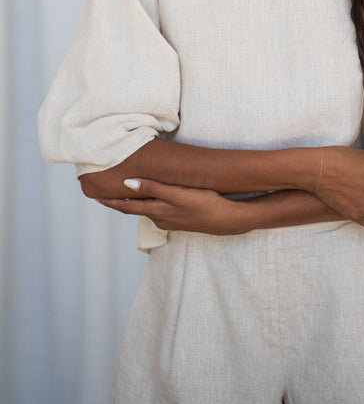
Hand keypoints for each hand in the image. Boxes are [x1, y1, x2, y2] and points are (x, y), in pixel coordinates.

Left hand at [97, 179, 248, 234]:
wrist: (228, 220)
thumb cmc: (204, 203)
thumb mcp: (178, 194)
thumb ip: (153, 188)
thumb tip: (127, 183)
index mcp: (157, 211)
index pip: (127, 206)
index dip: (111, 201)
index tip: (96, 195)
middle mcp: (160, 218)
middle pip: (135, 208)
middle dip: (121, 200)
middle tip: (107, 192)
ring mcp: (171, 220)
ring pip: (148, 208)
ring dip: (137, 201)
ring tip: (127, 190)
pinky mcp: (181, 218)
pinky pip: (160, 209)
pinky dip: (152, 202)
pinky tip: (155, 196)